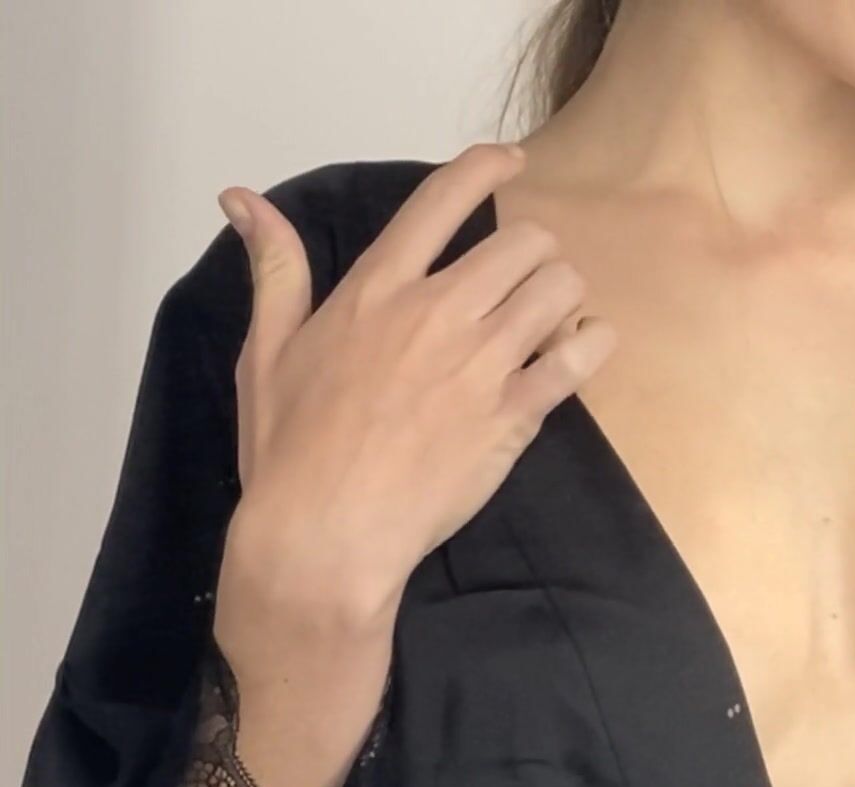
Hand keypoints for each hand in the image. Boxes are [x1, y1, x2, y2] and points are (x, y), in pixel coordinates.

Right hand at [213, 139, 616, 643]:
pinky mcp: (512, 416)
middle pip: (521, 242)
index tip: (512, 162)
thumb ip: (274, 269)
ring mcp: (480, 363)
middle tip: (528, 280)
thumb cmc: (290, 452)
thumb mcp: (266, 351)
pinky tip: (586, 346)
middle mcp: (436, 312)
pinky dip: (593, 343)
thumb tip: (241, 198)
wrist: (326, 534)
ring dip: (564, 294)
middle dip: (534, 252)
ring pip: (557, 288)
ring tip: (554, 317)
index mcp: (376, 288)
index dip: (487, 167)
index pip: (442, 199)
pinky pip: (577, 359)